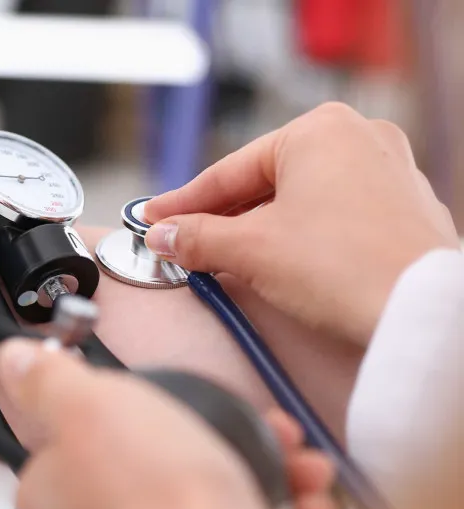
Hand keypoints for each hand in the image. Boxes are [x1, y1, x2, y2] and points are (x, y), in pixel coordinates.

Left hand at [0, 339, 336, 508]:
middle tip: (265, 426)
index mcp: (61, 485)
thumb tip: (14, 358)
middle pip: (166, 461)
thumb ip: (50, 381)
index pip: (89, 436)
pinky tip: (309, 505)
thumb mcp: (90, 407)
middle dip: (225, 435)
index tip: (190, 396)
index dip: (147, 407)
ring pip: (213, 495)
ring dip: (268, 469)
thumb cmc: (152, 493)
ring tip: (300, 463)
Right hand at [143, 103, 459, 345]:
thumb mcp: (252, 251)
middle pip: (266, 181)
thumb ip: (198, 238)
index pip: (229, 171)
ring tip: (226, 256)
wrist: (420, 314)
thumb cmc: (344, 269)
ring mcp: (389, 170)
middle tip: (182, 241)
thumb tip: (162, 236)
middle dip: (223, 217)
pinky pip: (334, 212)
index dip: (182, 202)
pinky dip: (301, 233)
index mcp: (318, 130)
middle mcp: (358, 137)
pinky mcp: (404, 207)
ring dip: (260, 227)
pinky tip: (280, 260)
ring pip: (301, 197)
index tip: (153, 219)